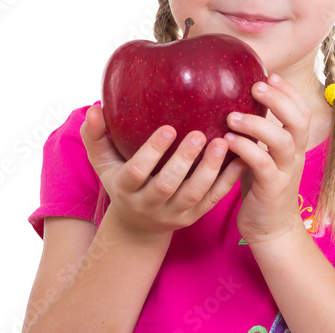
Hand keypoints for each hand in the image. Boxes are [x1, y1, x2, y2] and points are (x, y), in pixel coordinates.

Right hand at [79, 103, 244, 237]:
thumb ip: (95, 135)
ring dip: (210, 170)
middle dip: (184, 161)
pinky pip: (213, 200)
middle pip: (167, 186)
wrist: (136, 227)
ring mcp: (174, 214)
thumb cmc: (121, 181)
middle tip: (200, 133)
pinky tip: (240, 159)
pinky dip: (228, 181)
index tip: (168, 128)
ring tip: (222, 143)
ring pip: (194, 195)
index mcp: (126, 189)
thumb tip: (94, 108)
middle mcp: (149, 205)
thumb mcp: (103, 162)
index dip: (152, 152)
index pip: (137, 172)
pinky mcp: (194, 217)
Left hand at [224, 73, 311, 245]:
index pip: (302, 110)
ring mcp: (286, 172)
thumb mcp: (262, 153)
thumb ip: (256, 131)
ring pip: (283, 140)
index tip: (270, 75)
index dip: (289, 92)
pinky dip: (246, 149)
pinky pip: (263, 164)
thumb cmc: (260, 185)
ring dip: (258, 124)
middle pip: (300, 120)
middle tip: (256, 86)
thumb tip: (233, 99)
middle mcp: (295, 155)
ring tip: (232, 116)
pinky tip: (228, 141)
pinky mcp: (273, 189)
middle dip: (279, 99)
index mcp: (294, 144)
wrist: (270, 228)